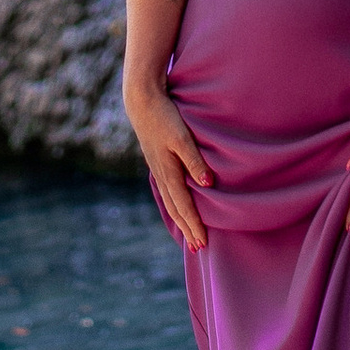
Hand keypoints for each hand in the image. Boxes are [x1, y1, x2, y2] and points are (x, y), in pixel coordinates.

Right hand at [125, 74, 213, 250]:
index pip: (184, 205)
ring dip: (180, 219)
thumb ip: (195, 160)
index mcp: (169, 171)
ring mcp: (158, 168)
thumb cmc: (164, 116)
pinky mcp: (157, 161)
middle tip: (198, 248)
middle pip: (176, 209)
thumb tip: (207, 184)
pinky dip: (174, 204)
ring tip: (188, 234)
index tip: (202, 243)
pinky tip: (177, 205)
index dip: (194, 225)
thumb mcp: (182, 137)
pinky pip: (167, 190)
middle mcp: (162, 174)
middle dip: (187, 229)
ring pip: (170, 201)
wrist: (141, 100)